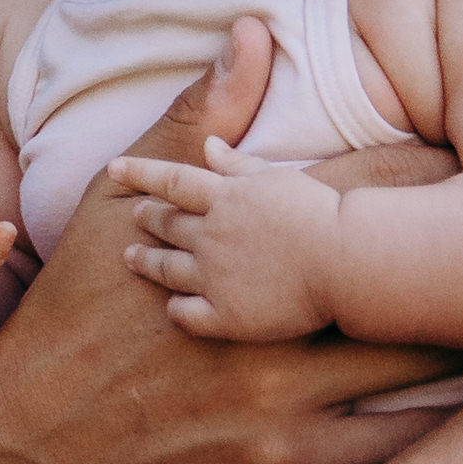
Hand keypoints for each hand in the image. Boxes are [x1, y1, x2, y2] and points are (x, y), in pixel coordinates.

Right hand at [0, 19, 462, 463]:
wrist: (21, 443)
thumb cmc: (73, 320)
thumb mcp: (121, 210)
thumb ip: (192, 120)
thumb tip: (251, 30)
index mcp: (252, 255)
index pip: (372, 199)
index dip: (449, 177)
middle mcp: (281, 327)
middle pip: (416, 283)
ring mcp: (286, 404)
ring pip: (419, 372)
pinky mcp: (281, 463)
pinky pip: (387, 449)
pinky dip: (449, 431)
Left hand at [119, 136, 343, 339]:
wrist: (347, 262)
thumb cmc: (321, 214)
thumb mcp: (277, 178)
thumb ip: (239, 165)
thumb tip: (210, 147)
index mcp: (224, 198)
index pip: (170, 180)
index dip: (140, 172)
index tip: (115, 166)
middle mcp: (210, 236)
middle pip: (166, 224)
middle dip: (146, 217)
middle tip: (135, 215)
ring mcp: (214, 278)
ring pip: (167, 269)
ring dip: (147, 262)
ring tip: (133, 258)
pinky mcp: (227, 316)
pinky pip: (187, 314)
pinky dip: (175, 309)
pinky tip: (171, 307)